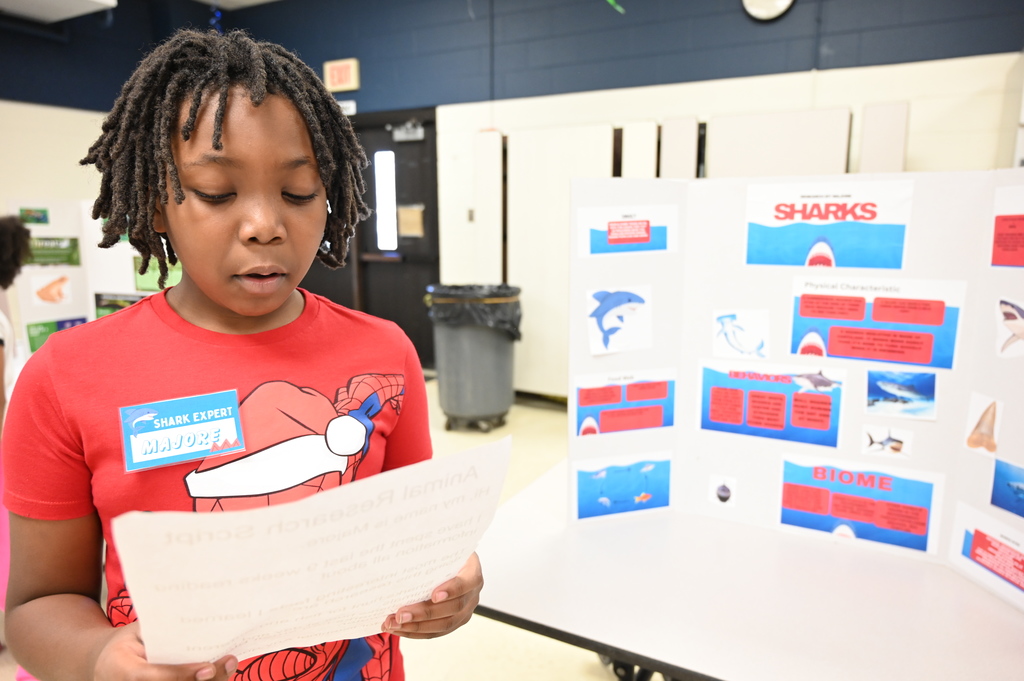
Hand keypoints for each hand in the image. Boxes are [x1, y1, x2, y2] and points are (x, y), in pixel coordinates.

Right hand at [93, 623, 238, 680]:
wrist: (105, 666)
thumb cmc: (125, 644)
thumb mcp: (134, 632)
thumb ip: (157, 629)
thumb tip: (192, 614)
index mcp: (127, 671)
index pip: (159, 675)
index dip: (184, 674)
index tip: (208, 667)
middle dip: (206, 679)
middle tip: (229, 662)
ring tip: (228, 664)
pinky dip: (202, 680)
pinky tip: (219, 671)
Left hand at [381, 552, 482, 638]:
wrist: (452, 562)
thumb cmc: (444, 552)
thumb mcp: (444, 545)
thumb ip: (431, 548)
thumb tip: (407, 543)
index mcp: (472, 572)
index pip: (467, 583)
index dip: (452, 590)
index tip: (434, 595)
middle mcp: (473, 595)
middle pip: (452, 609)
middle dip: (424, 613)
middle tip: (400, 614)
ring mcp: (465, 611)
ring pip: (443, 625)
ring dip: (416, 626)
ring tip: (392, 624)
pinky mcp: (454, 623)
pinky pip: (435, 632)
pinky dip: (415, 632)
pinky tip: (398, 629)